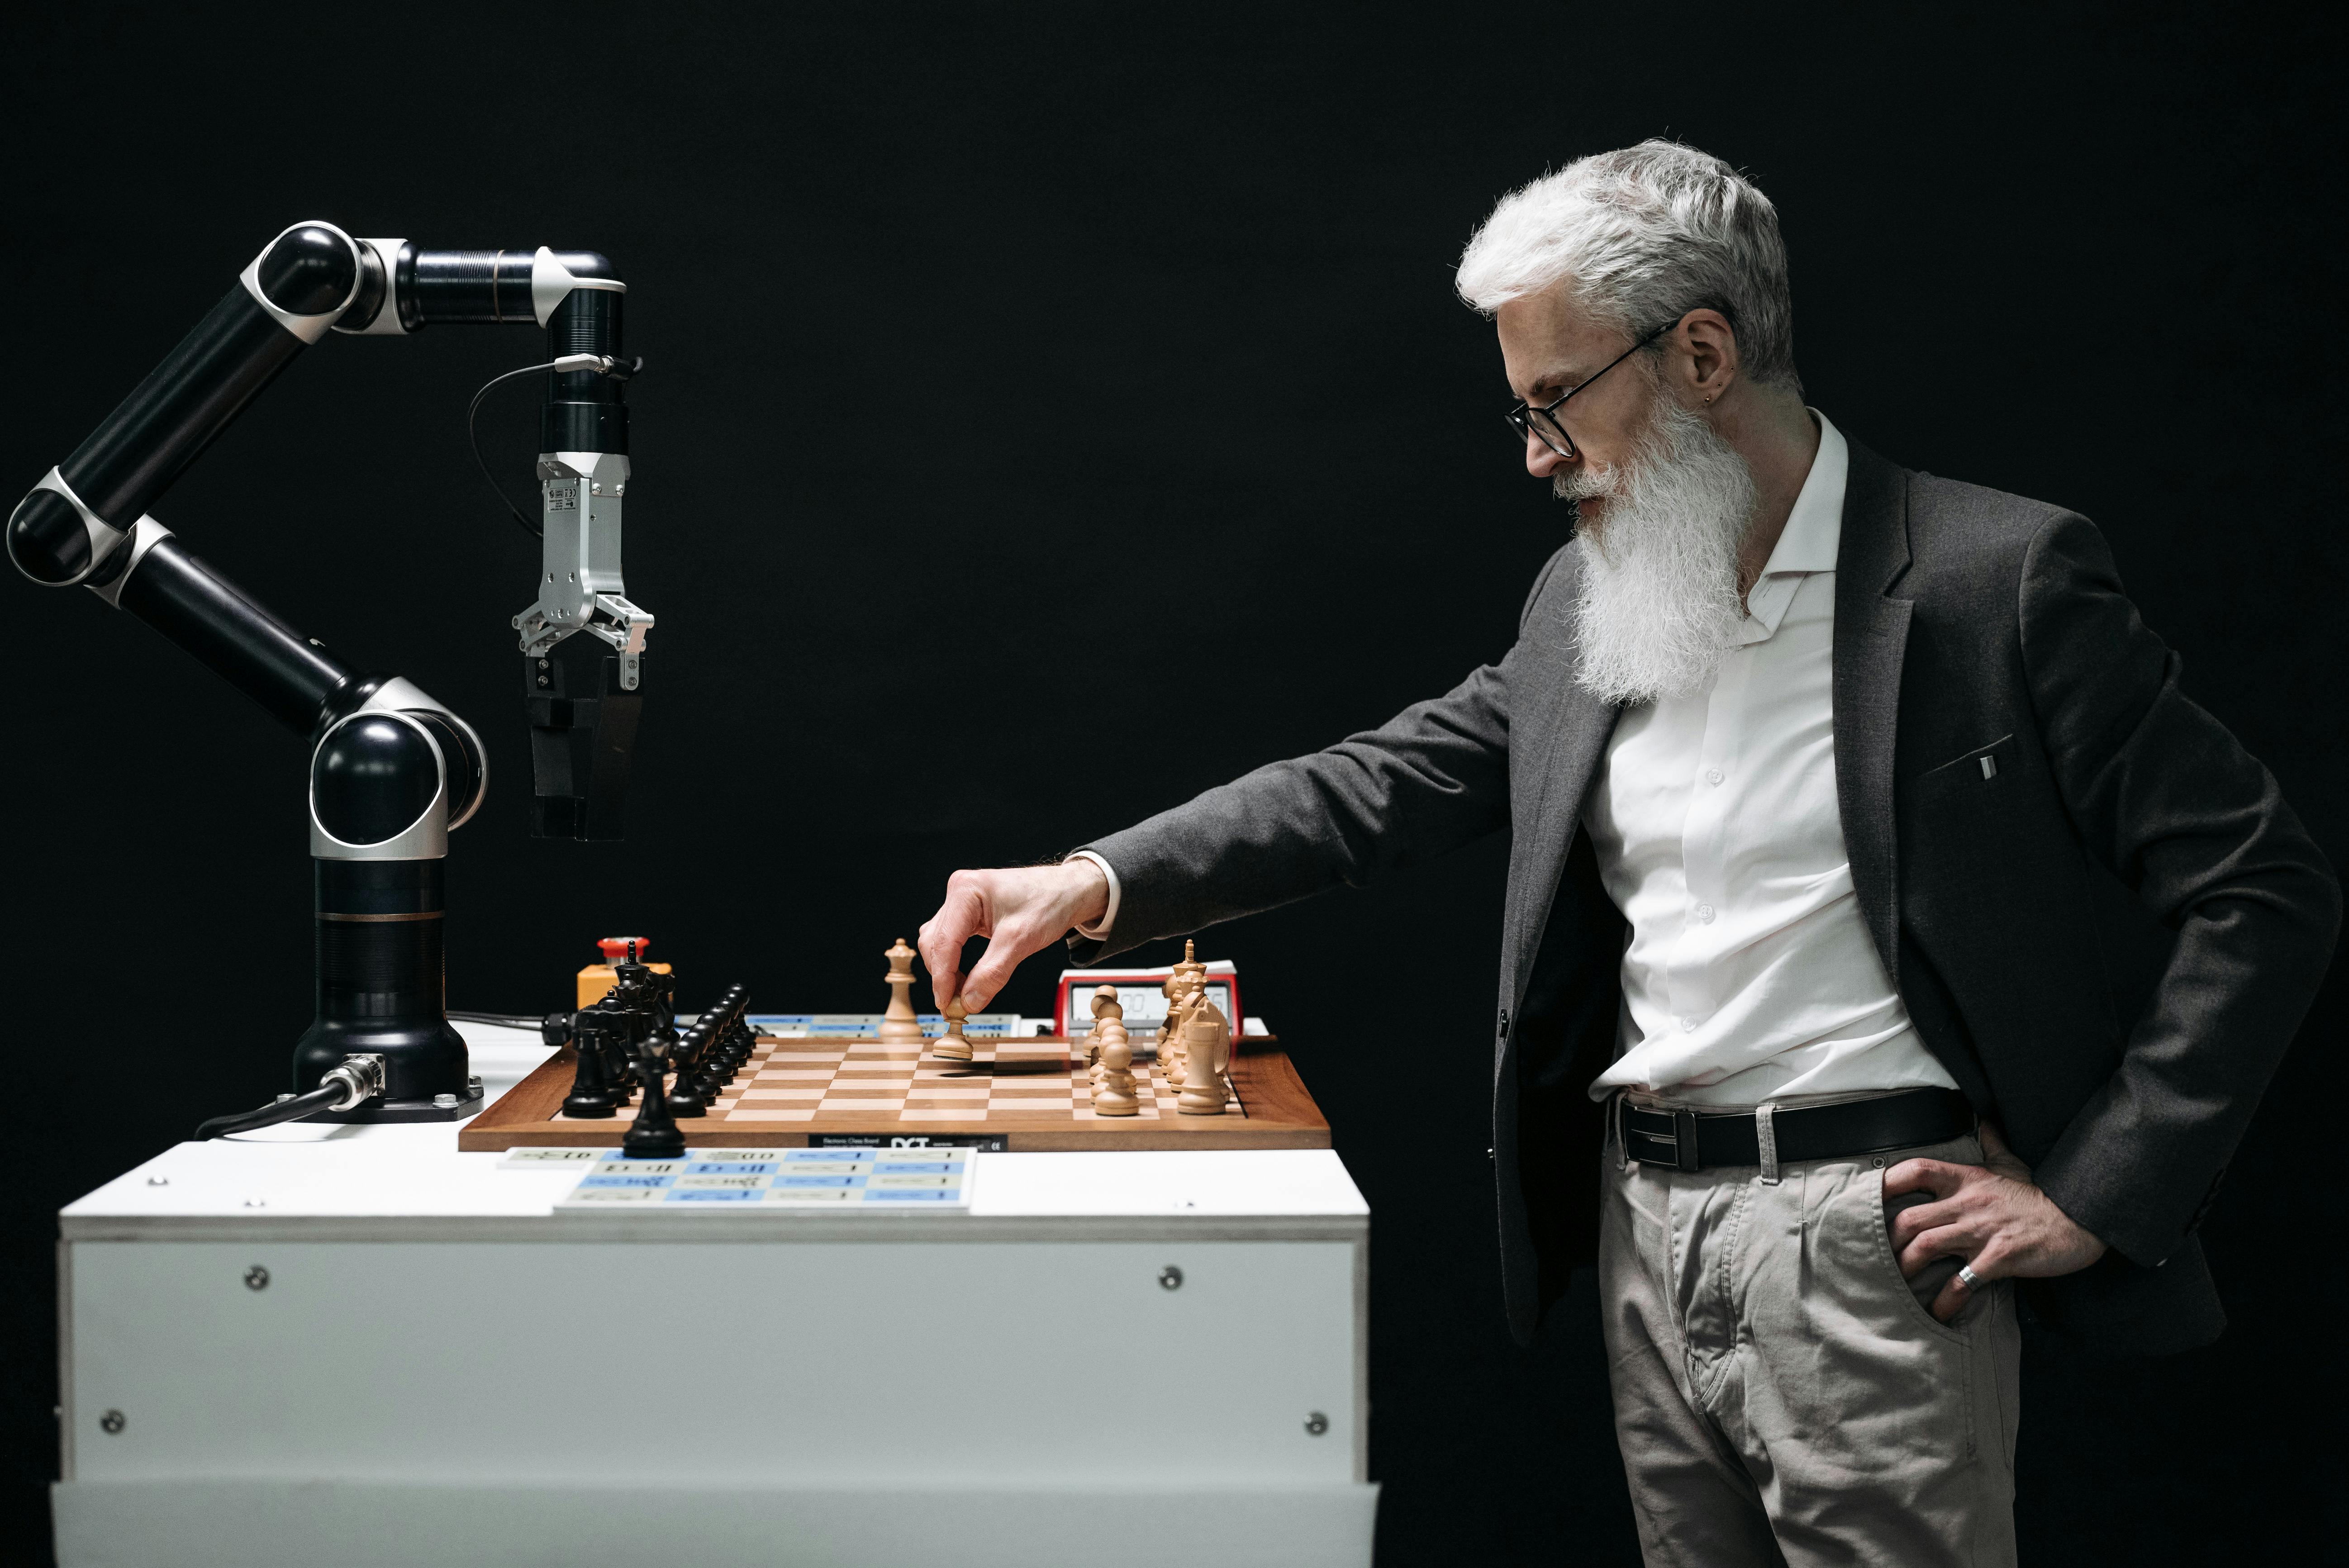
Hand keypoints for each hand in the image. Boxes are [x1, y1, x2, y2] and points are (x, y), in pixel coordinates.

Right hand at [917, 860, 1109, 1012]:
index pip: (944, 942)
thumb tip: (969, 1001)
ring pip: (939, 943)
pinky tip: (966, 977)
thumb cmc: (1050, 902)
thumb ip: (993, 973)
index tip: (947, 1005)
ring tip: (963, 994)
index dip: (942, 978)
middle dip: (943, 976)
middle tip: (957, 1006)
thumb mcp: (1022, 940)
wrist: (1068, 892)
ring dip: (947, 971)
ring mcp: (962, 902)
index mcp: (966, 890)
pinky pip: (951, 941)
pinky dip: (955, 962)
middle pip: (935, 943)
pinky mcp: (968, 913)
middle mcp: (959, 892)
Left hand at [1884, 1122, 2107, 1321]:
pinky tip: (1937, 1313)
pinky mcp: (1999, 1258)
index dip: (1886, 1183)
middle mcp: (1967, 1203)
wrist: (2081, 1219)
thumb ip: (1993, 1145)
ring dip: (1906, 1269)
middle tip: (1880, 1257)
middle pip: (1908, 1218)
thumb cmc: (2042, 1195)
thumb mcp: (2013, 1165)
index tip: (1868, 1200)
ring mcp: (1982, 1231)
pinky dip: (1945, 1300)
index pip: (1915, 1170)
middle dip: (1888, 1241)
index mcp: (1967, 1179)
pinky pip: (1962, 1281)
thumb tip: (1984, 1121)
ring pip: (1925, 1247)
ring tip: (1899, 1284)